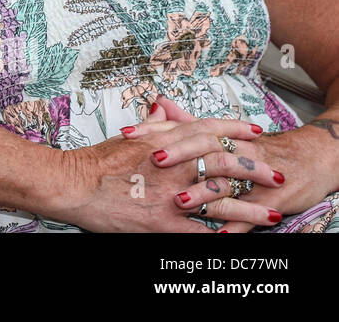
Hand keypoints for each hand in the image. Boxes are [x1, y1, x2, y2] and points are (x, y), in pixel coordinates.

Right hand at [52, 117, 260, 232]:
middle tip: (275, 175)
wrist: (72, 184)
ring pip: (221, 201)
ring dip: (251, 210)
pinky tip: (237, 240)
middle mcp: (172, 166)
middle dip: (255, 170)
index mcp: (163, 141)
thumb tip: (166, 105)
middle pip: (225, 164)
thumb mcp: (127, 134)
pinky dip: (221, 237)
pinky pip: (200, 233)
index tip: (256, 133)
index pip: (208, 130)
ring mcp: (169, 195)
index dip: (236, 131)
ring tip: (273, 215)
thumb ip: (152, 121)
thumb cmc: (96, 161)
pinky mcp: (162, 222)